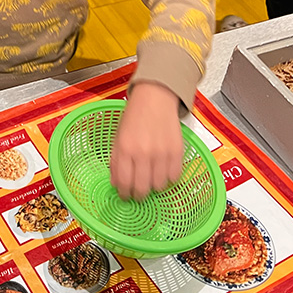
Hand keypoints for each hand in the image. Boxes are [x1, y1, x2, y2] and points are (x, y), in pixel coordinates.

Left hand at [110, 82, 182, 199]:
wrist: (155, 97)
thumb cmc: (134, 115)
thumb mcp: (118, 135)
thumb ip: (115, 160)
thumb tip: (115, 182)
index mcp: (124, 148)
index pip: (123, 183)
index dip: (124, 194)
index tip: (125, 195)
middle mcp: (142, 153)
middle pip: (142, 189)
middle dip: (138, 195)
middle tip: (138, 192)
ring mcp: (161, 153)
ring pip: (159, 186)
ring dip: (154, 186)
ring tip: (151, 177)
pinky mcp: (177, 152)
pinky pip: (174, 177)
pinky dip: (169, 178)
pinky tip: (163, 170)